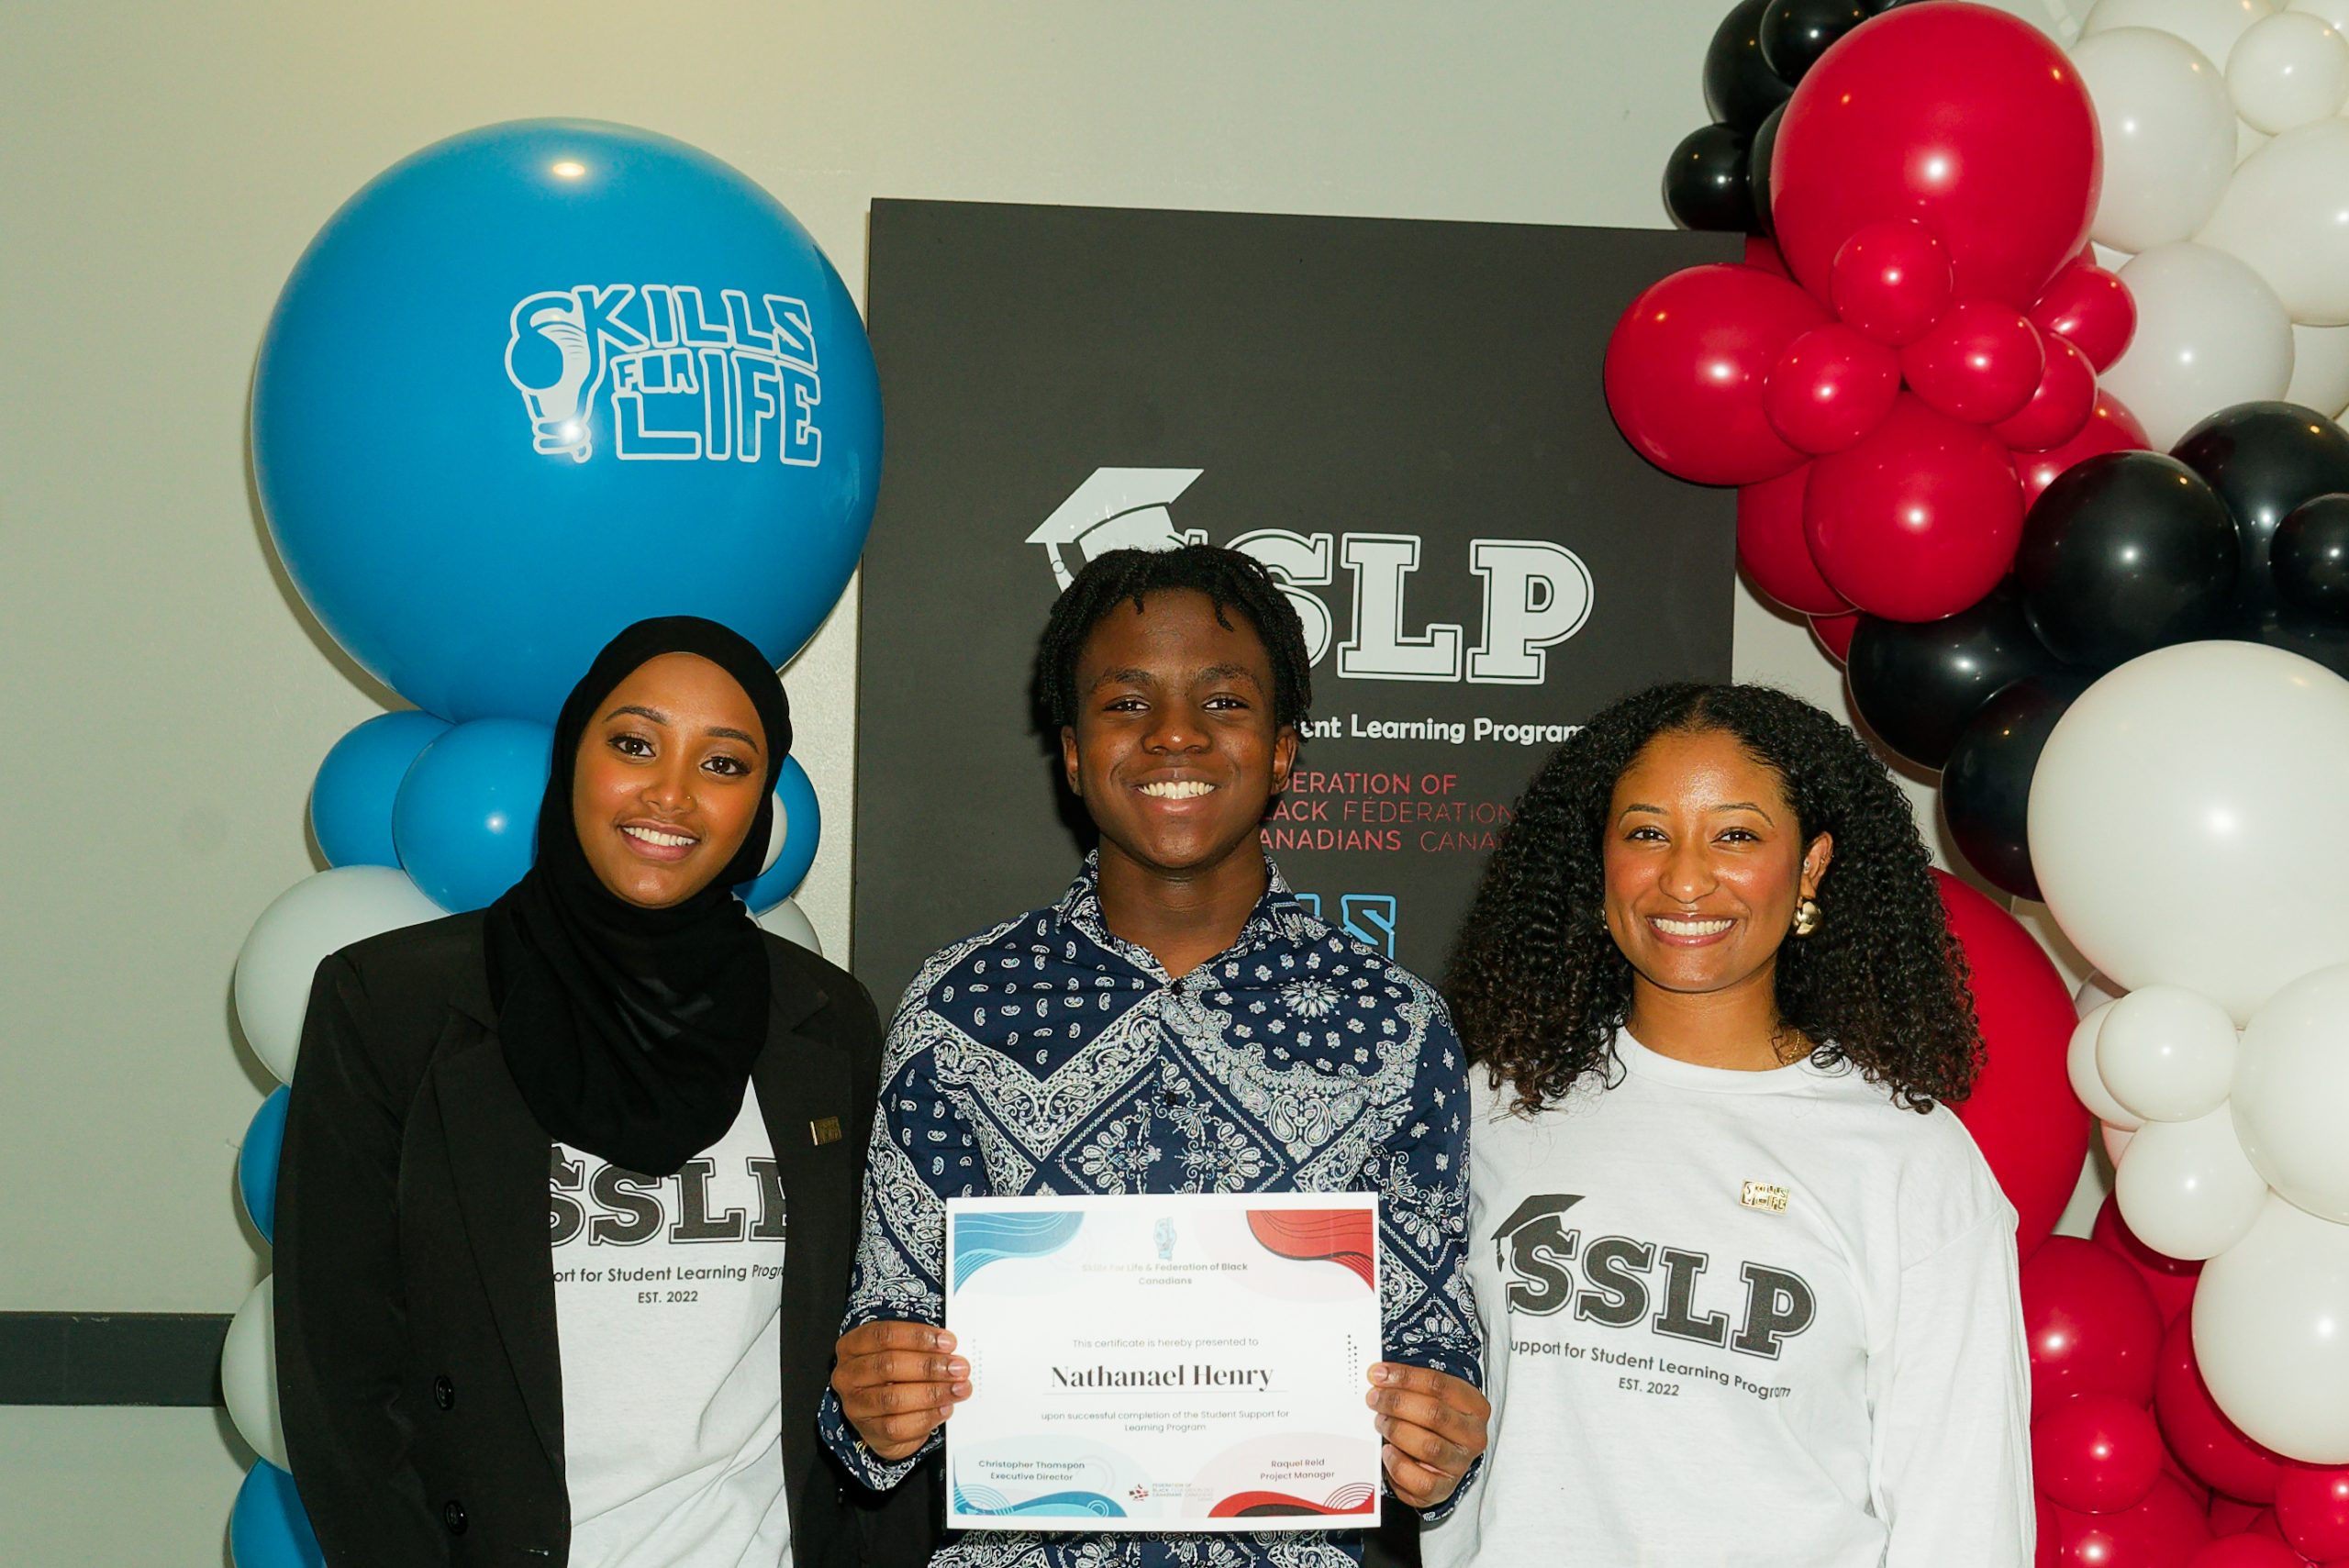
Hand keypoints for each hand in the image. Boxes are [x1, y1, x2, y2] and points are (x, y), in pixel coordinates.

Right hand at [831, 1321, 970, 1461]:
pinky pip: (898, 1427)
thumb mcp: (902, 1352)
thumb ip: (922, 1348)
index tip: (948, 1342)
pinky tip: (944, 1409)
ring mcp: (855, 1406)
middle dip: (929, 1366)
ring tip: (958, 1389)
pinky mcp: (869, 1432)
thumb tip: (952, 1351)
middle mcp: (847, 1375)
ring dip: (932, 1393)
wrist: (883, 1414)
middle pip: (889, 1365)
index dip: (919, 1337)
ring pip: (893, 1399)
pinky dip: (927, 1417)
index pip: (884, 1335)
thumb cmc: (894, 1375)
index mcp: (852, 1346)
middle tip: (958, 1367)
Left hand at [1365, 1362, 1488, 1509]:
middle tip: (1374, 1399)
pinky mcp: (1444, 1489)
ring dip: (1397, 1431)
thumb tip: (1377, 1375)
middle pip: (1434, 1413)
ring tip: (1381, 1423)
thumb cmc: (1430, 1421)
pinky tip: (1388, 1453)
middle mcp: (1473, 1436)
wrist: (1436, 1460)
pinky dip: (1398, 1466)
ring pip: (1429, 1447)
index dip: (1405, 1377)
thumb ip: (1409, 1386)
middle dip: (1397, 1403)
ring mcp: (1460, 1465)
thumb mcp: (1428, 1398)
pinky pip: (1421, 1482)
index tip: (1377, 1374)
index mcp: (1475, 1406)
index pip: (1439, 1384)